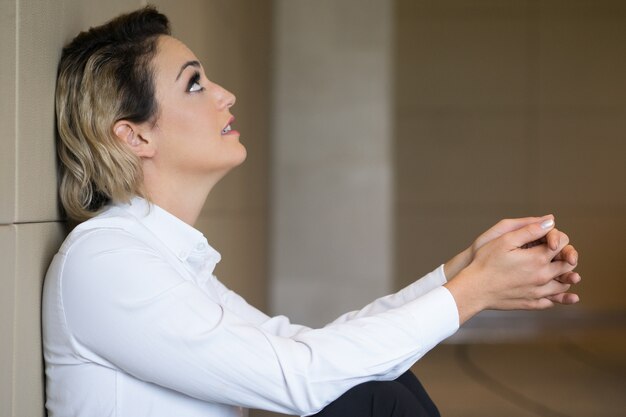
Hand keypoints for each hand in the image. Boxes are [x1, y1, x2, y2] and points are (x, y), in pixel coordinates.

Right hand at [444, 219, 579, 323]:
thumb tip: (551, 222)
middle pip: (567, 265)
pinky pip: (551, 301)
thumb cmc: (486, 262)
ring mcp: (538, 292)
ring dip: (564, 277)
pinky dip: (557, 297)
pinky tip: (554, 293)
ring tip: (558, 272)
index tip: (548, 238)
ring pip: (563, 285)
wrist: (474, 288)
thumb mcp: (505, 240)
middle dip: (564, 256)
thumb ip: (530, 230)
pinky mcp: (531, 303)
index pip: (563, 244)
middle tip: (555, 253)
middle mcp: (543, 276)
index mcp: (538, 258)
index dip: (558, 238)